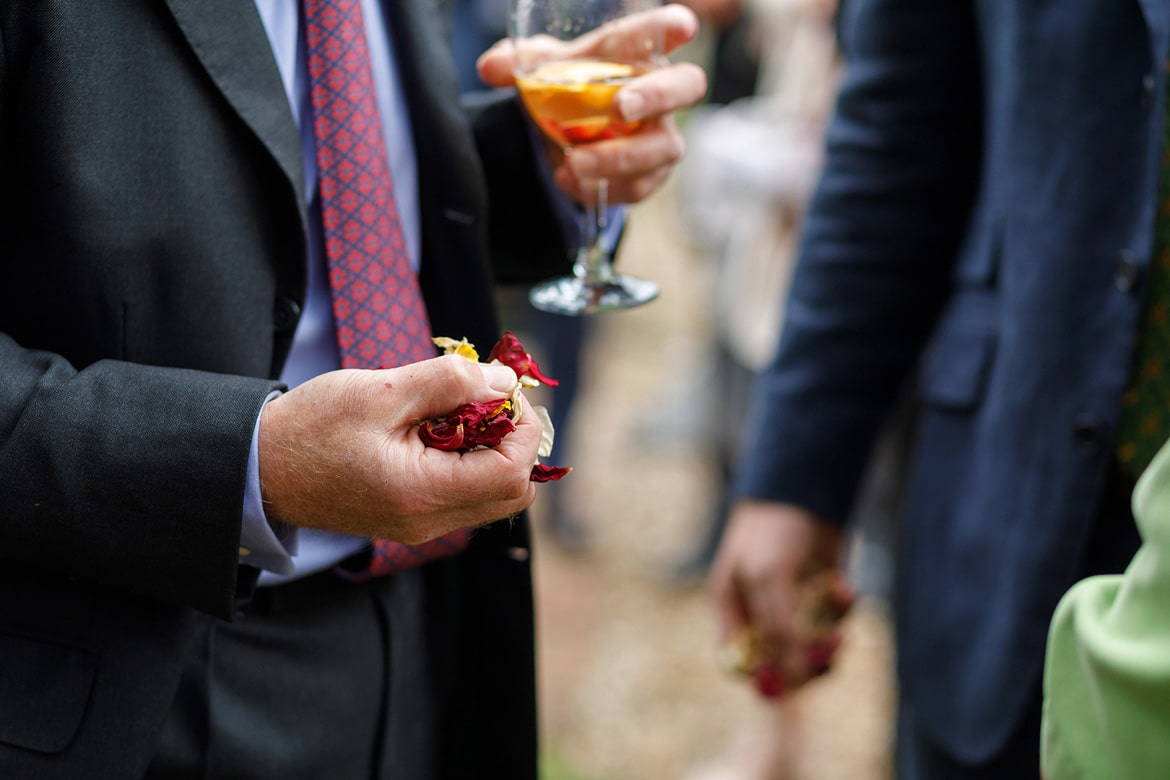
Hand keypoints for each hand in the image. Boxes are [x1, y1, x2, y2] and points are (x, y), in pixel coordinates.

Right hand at [258, 354, 540, 542]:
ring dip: (492, 452)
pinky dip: (469, 463)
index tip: (503, 389)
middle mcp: (427, 523)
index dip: (522, 428)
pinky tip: (440, 428)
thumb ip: (449, 383)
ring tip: (459, 409)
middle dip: (514, 441)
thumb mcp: (381, 391)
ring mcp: (419, 527)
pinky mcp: (409, 520)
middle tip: (488, 397)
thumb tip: (505, 382)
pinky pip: (462, 498)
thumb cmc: (312, 426)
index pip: (512, 473)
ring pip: (490, 497)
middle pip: (511, 493)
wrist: (258, 467)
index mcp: (422, 494)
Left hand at [476, 4, 708, 206]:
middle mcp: (661, 89)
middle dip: (657, 96)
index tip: (680, 27)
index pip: (661, 32)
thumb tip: (490, 67)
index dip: (673, 28)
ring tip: (574, 162)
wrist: (569, 133)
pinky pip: (638, 186)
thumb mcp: (542, 69)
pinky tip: (570, 182)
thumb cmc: (570, 85)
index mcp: (636, 52)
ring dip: (618, 158)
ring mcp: (661, 134)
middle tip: (621, 108)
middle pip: (686, 86)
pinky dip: (603, 188)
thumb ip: (518, 64)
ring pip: (662, 148)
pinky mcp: (652, 173)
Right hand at [709, 501, 851, 695]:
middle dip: (807, 661)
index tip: (792, 687)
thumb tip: (791, 672)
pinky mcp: (822, 596)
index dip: (765, 678)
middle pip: (782, 662)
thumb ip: (778, 625)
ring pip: (814, 646)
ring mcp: (793, 606)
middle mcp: (762, 614)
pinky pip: (837, 621)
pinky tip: (841, 583)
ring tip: (837, 607)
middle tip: (829, 653)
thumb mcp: (769, 578)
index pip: (742, 663)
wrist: (805, 489)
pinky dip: (843, 609)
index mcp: (734, 610)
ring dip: (830, 636)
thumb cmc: (773, 530)